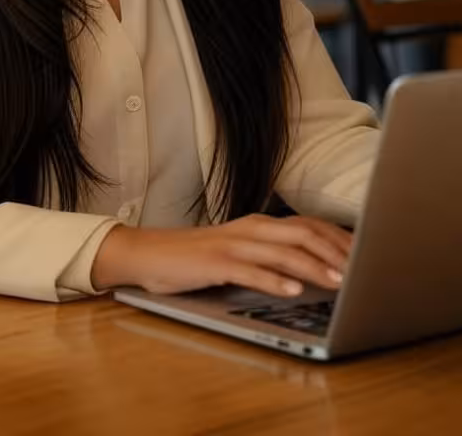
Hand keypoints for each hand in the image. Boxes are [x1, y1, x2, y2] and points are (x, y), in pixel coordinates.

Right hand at [92, 214, 351, 297]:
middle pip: (303, 234)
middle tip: (363, 270)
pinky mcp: (215, 263)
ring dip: (313, 267)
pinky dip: (273, 281)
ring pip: (282, 252)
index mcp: (259, 224)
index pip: (309, 225)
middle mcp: (250, 229)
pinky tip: (291, 292)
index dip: (340, 239)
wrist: (149, 253)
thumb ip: (271, 254)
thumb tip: (314, 268)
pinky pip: (249, 271)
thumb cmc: (197, 256)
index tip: (367, 254)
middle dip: (336, 252)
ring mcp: (233, 244)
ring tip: (338, 282)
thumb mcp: (240, 250)